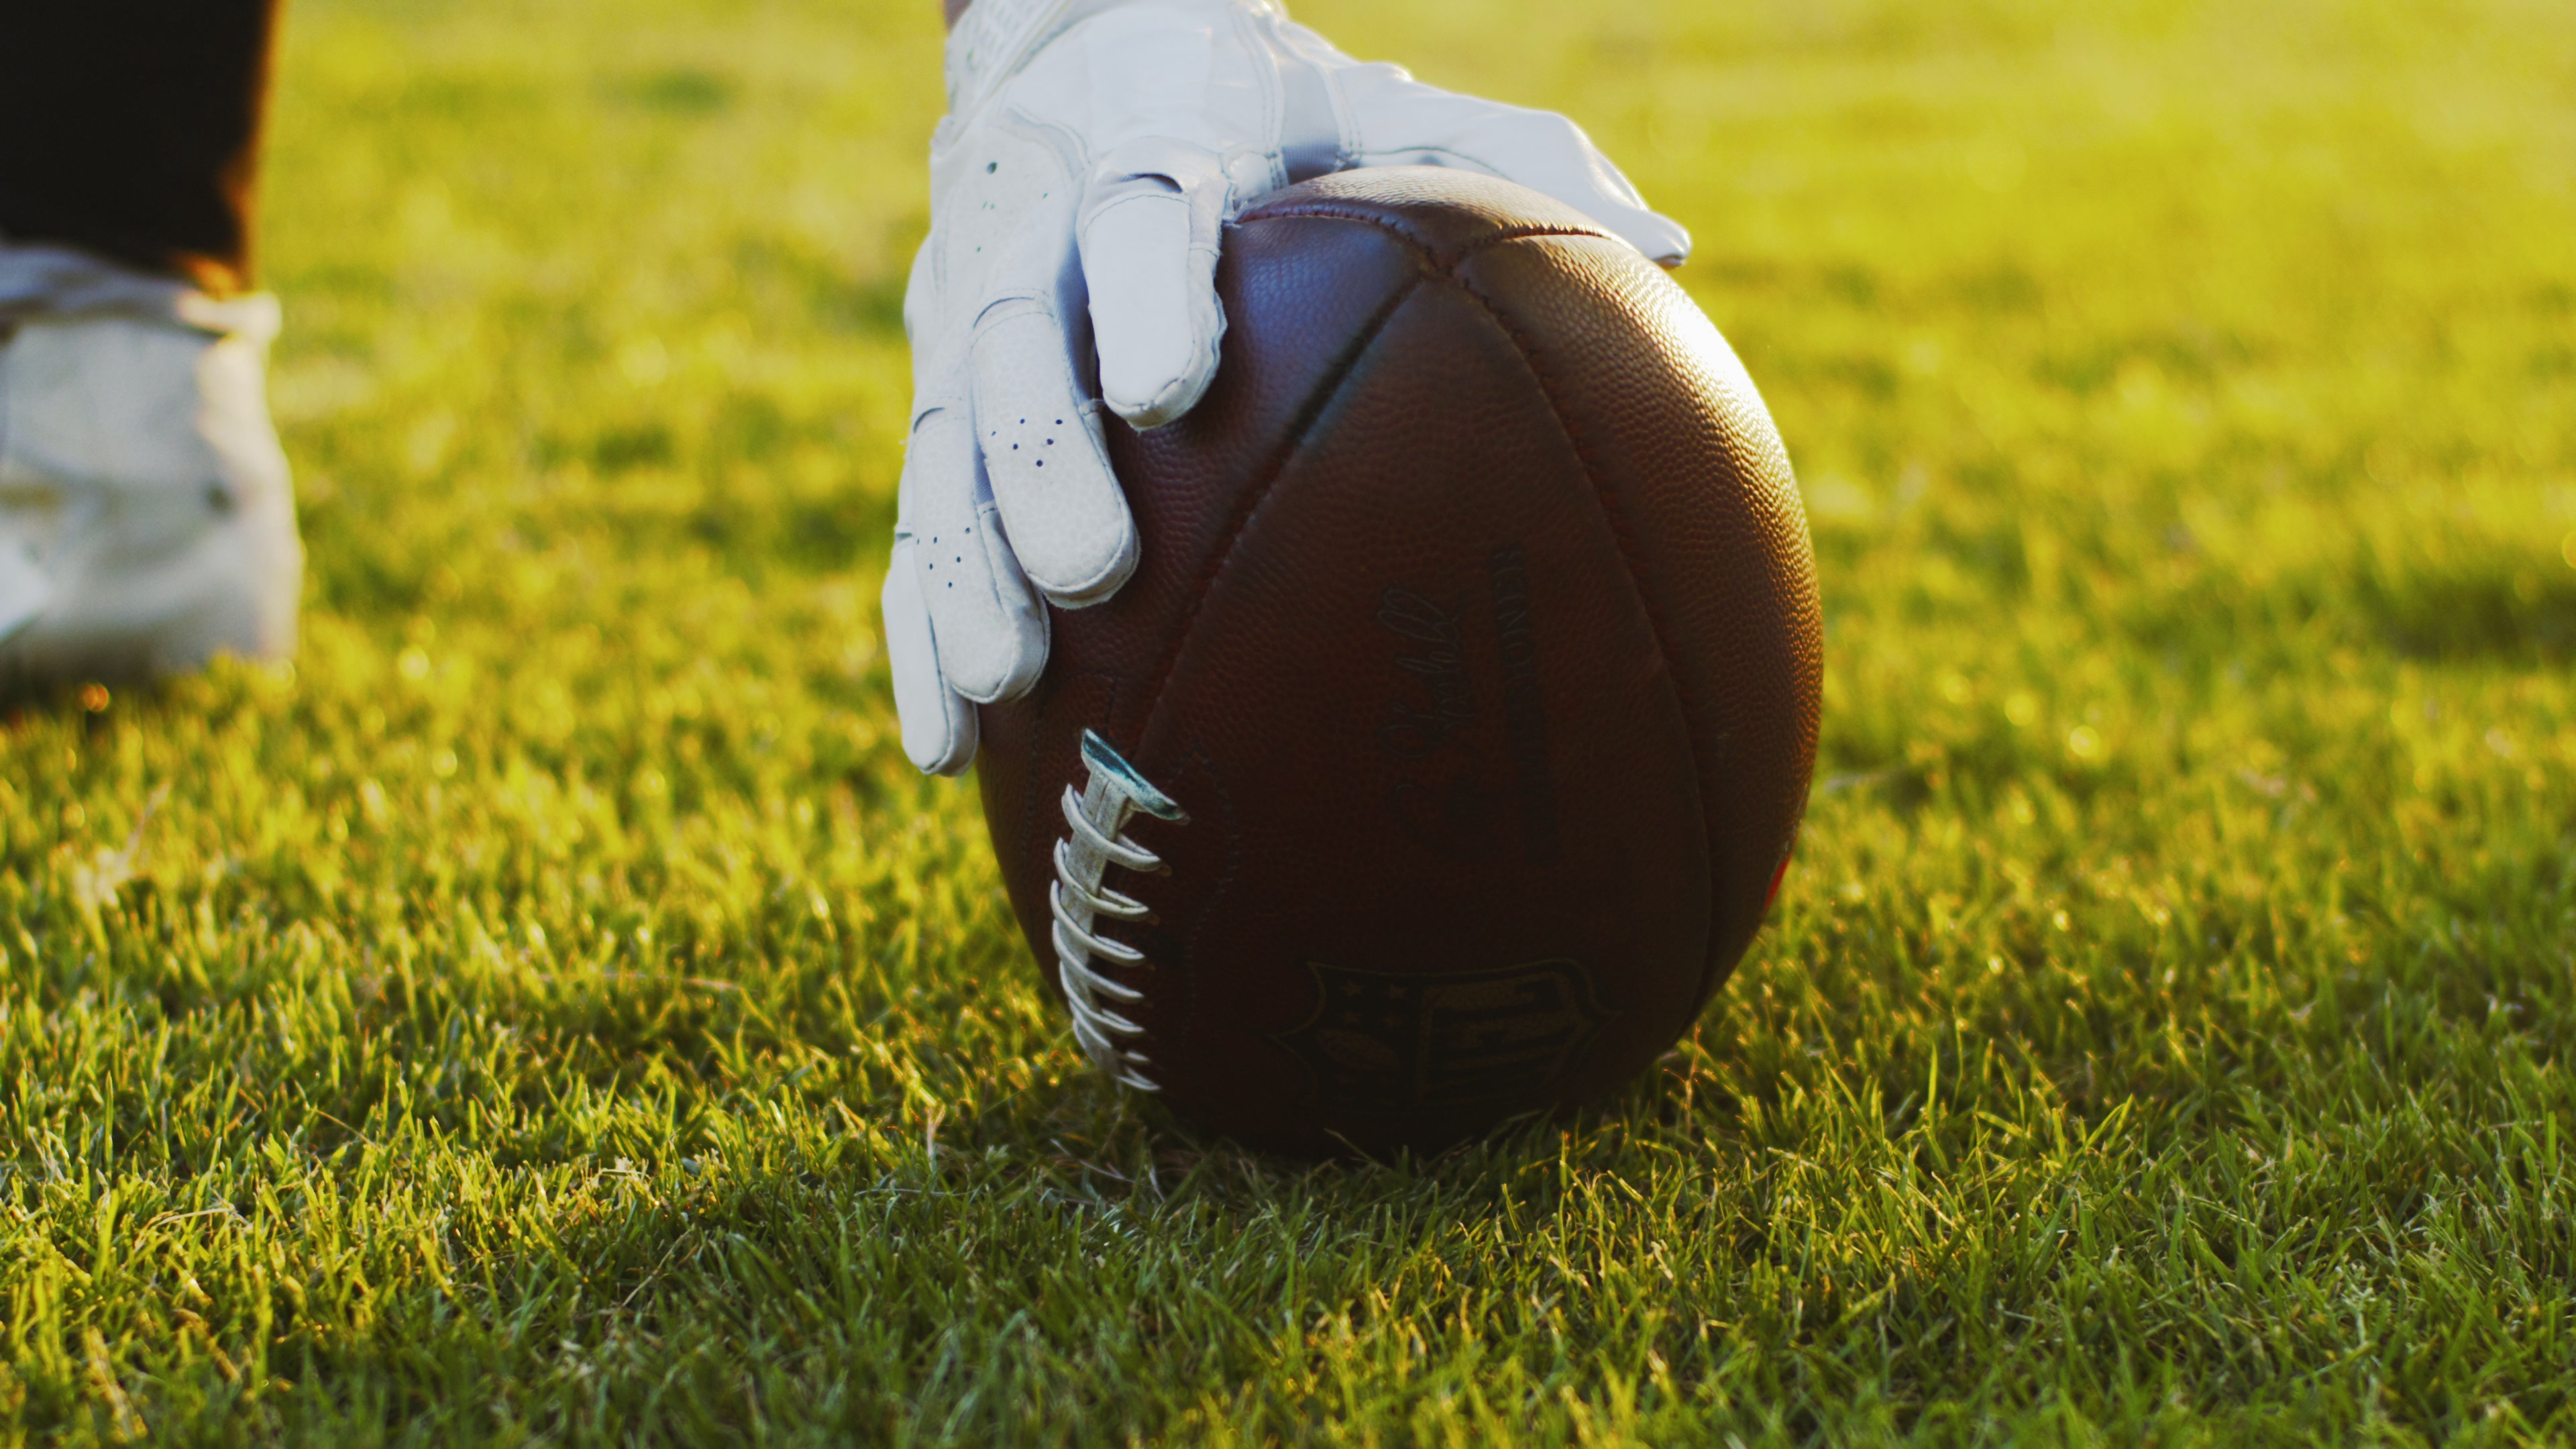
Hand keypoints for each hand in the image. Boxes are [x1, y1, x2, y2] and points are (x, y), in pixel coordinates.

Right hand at [885, 0, 1689, 773]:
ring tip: (1005, 682)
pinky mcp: (925, 391)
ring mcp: (960, 323)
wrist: (1067, 41)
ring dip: (962, 567)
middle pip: (1009, 347)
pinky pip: (908, 517)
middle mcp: (1030, 237)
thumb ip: (1495, 156)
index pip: (1129, 211)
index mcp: (1144, 144)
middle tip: (1098, 571)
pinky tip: (943, 746)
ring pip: (943, 447)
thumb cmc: (1256, 103)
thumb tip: (1665, 247)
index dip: (1143, 297)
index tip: (1172, 390)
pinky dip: (917, 625)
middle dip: (1040, 463)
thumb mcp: (1365, 101)